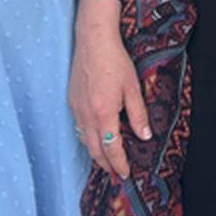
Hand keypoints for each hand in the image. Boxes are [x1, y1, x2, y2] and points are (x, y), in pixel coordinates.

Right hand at [70, 9, 150, 178]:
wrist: (93, 41)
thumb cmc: (114, 61)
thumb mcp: (132, 88)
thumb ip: (138, 114)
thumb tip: (144, 136)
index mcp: (104, 114)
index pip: (111, 149)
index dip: (119, 164)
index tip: (125, 174)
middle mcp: (87, 116)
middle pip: (94, 150)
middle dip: (106, 165)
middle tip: (116, 173)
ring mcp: (76, 109)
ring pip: (84, 140)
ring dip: (95, 153)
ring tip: (106, 161)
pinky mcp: (72, 101)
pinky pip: (78, 128)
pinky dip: (87, 138)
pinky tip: (94, 137)